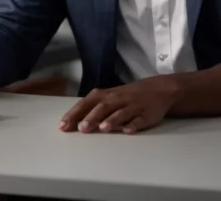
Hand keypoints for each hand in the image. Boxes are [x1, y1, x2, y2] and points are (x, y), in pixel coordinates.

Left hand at [59, 76, 182, 134]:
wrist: (157, 89)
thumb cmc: (125, 96)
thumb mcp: (108, 98)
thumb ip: (91, 109)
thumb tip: (72, 122)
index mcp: (104, 95)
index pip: (86, 104)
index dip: (74, 114)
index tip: (63, 126)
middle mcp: (117, 99)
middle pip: (102, 107)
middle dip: (91, 118)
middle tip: (81, 129)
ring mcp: (132, 106)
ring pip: (120, 113)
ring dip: (111, 120)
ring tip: (102, 128)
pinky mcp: (146, 114)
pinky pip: (139, 119)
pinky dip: (134, 125)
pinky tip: (128, 130)